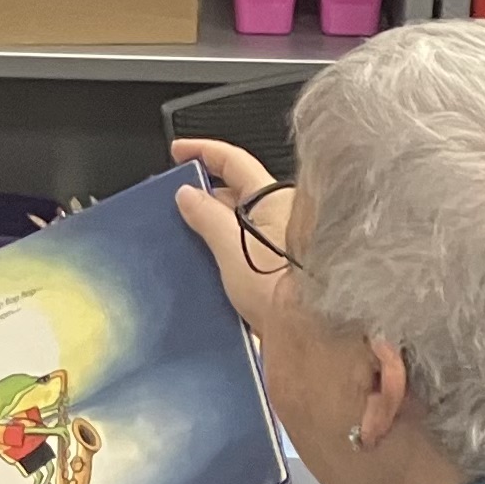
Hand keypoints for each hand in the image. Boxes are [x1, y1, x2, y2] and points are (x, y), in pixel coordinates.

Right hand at [171, 137, 290, 336]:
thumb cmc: (281, 289)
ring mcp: (282, 242)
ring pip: (240, 222)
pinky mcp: (278, 269)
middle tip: (176, 202)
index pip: (234, 160)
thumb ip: (207, 217)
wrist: (308, 332)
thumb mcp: (231, 247)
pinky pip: (246, 247)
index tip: (179, 152)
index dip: (204, 151)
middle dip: (204, 195)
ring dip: (213, 226)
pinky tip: (208, 264)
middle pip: (236, 193)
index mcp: (273, 199)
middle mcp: (283, 215)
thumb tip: (188, 195)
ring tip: (187, 236)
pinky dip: (225, 249)